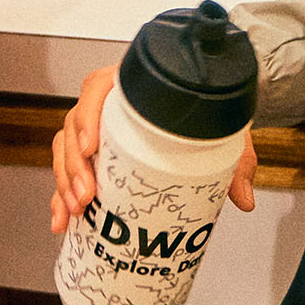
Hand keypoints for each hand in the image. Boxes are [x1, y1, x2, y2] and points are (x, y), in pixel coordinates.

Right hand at [48, 65, 258, 233]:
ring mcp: (99, 129)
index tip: (90, 144)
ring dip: (64, 180)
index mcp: (132, 83)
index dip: (87, 114)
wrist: (207, 110)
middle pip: (75, 124)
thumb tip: (243, 196)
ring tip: (75, 211)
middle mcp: (109, 103)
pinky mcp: (97, 155)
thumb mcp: (222, 128)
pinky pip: (70, 169)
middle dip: (73, 163)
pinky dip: (61, 195)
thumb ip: (237, 159)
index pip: (97, 87)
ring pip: (67, 148)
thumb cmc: (205, 110)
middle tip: (86, 195)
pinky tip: (63, 220)